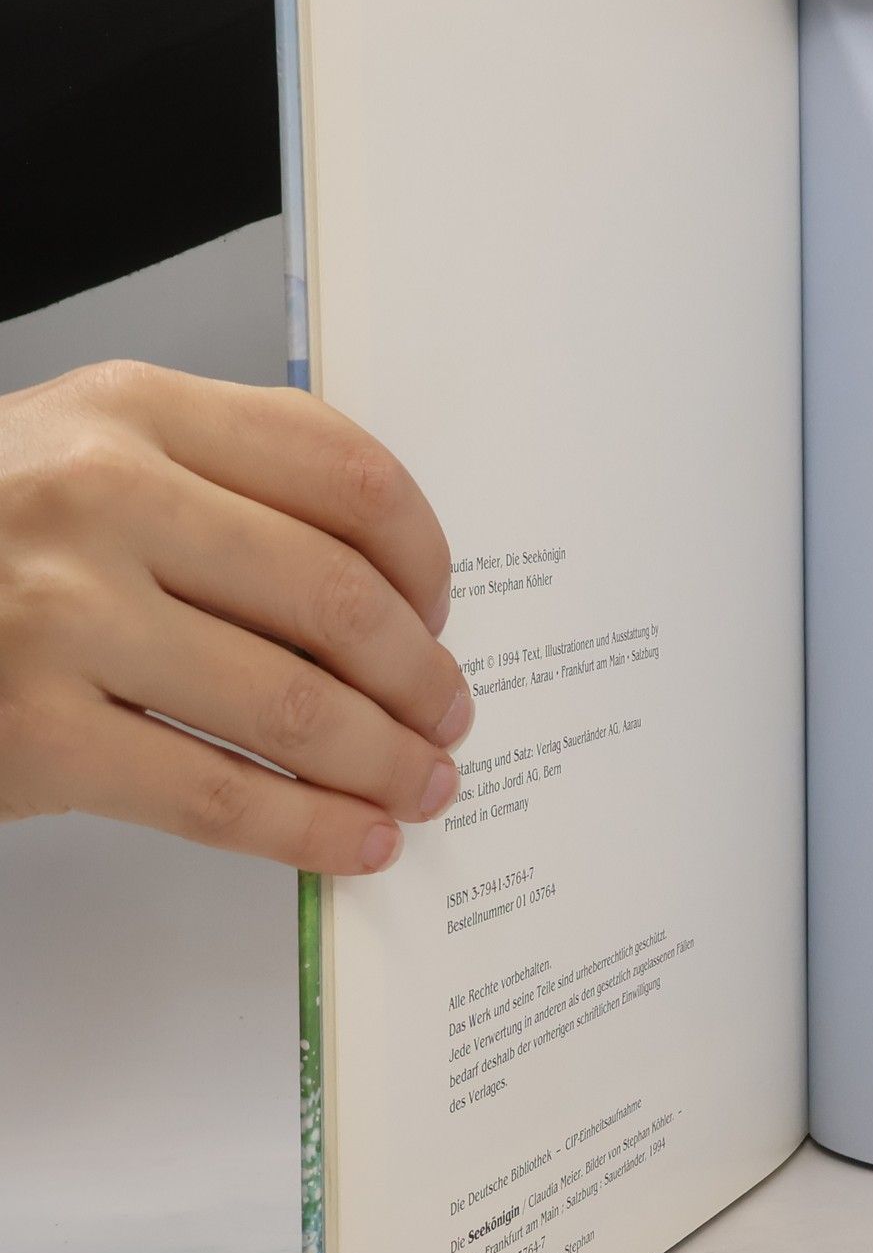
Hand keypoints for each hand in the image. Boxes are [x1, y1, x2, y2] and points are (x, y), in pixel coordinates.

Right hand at [0, 362, 470, 873]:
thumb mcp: (90, 448)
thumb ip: (227, 479)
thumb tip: (391, 590)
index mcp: (136, 411)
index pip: (348, 476)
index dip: (428, 557)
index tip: (443, 610)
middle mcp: (101, 498)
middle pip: (338, 598)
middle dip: (421, 675)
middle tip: (450, 713)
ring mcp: (60, 619)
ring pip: (292, 705)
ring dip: (385, 760)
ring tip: (424, 784)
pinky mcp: (30, 737)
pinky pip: (214, 797)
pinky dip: (307, 828)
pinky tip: (354, 841)